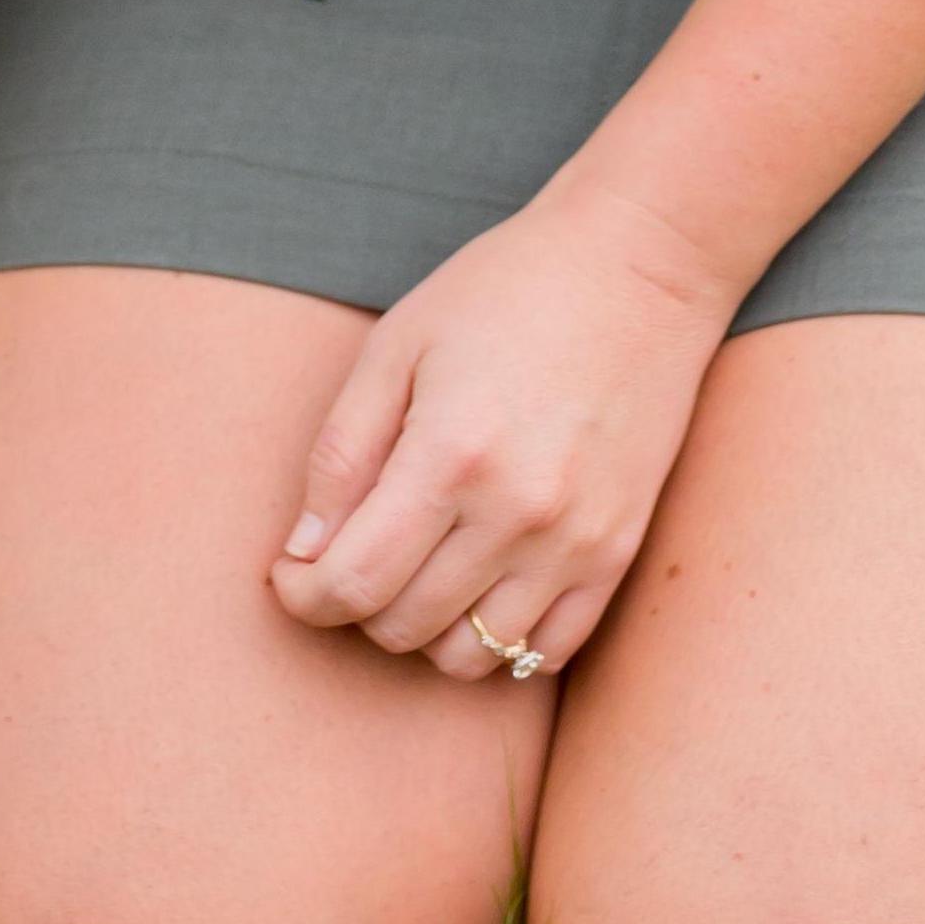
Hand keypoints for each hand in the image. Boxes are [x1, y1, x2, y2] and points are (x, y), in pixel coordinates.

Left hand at [266, 173, 738, 683]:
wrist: (635, 267)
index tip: (290, 575)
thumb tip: (301, 553)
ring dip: (422, 629)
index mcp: (450, 454)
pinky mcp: (618, 553)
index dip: (303, 595)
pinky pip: (545, 653)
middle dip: (354, 605)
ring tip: (413, 567)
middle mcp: (517, 513)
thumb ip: (341, 452)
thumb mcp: (397, 345)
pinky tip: (475, 584)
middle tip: (349, 554)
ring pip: (471, 656)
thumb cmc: (503, 292)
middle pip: (403, 626)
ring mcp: (576, 542)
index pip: (354, 582)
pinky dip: (497, 640)